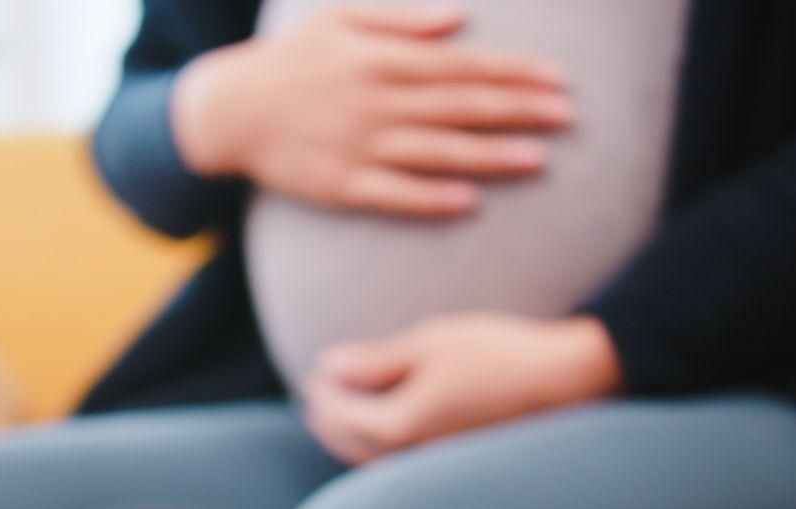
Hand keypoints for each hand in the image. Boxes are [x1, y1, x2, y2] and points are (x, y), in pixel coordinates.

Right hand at [171, 5, 571, 217]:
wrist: (228, 110)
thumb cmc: (292, 59)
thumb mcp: (340, 17)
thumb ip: (402, 15)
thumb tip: (460, 15)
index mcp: (381, 58)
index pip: (462, 64)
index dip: (513, 71)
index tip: (557, 78)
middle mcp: (376, 102)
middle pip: (460, 107)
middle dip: (518, 110)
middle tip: (567, 117)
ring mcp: (359, 147)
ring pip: (437, 152)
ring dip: (490, 156)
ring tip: (538, 159)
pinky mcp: (341, 186)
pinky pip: (394, 195)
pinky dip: (431, 198)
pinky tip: (470, 202)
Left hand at [303, 314, 622, 464]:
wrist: (570, 381)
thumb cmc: (501, 354)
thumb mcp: (431, 343)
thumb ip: (375, 360)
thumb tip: (327, 366)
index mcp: (402, 425)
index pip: (342, 414)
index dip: (324, 391)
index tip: (315, 371)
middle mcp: (416, 457)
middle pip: (354, 444)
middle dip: (330, 421)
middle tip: (315, 398)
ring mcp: (439, 467)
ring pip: (378, 463)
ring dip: (352, 440)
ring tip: (340, 419)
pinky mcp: (460, 468)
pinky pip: (405, 466)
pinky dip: (383, 452)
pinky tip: (389, 437)